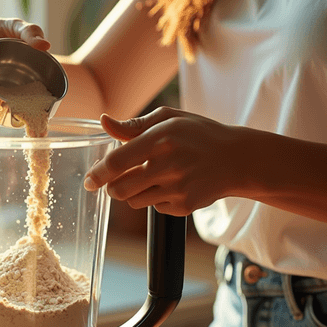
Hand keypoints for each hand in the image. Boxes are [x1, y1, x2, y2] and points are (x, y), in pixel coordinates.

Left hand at [84, 107, 243, 215]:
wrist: (237, 159)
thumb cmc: (198, 134)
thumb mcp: (168, 119)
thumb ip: (133, 125)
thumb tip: (104, 122)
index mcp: (160, 139)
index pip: (117, 162)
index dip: (98, 174)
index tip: (89, 180)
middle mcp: (168, 166)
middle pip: (119, 190)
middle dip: (112, 187)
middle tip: (117, 180)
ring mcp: (177, 188)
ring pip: (134, 201)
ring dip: (132, 192)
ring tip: (149, 177)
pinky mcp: (185, 206)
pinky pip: (154, 207)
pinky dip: (155, 198)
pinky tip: (171, 184)